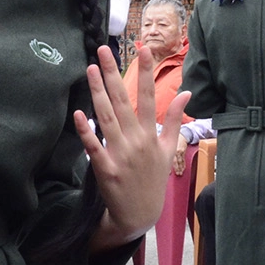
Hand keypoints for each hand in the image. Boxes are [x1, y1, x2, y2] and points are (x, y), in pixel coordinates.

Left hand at [76, 45, 190, 249]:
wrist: (139, 215)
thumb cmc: (153, 179)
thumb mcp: (168, 150)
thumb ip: (174, 120)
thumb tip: (186, 92)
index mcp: (152, 134)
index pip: (149, 96)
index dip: (146, 72)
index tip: (144, 49)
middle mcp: (137, 141)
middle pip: (123, 101)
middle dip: (113, 74)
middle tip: (102, 49)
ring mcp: (121, 155)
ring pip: (107, 118)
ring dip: (98, 92)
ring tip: (90, 69)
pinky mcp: (105, 169)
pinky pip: (93, 146)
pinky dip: (86, 130)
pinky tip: (79, 113)